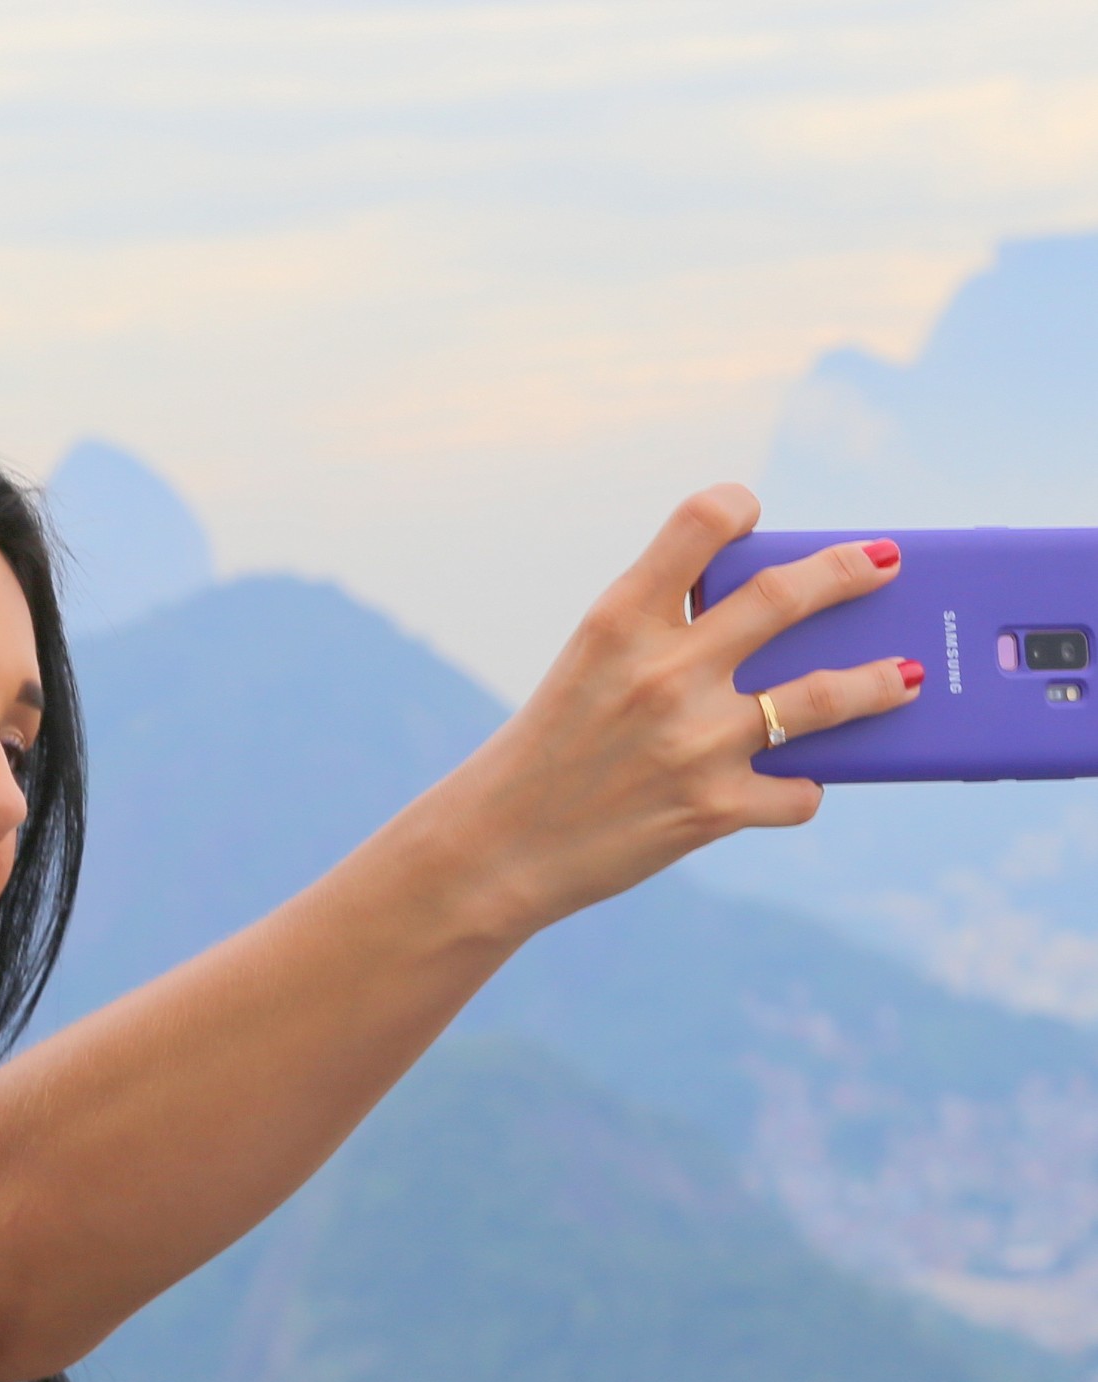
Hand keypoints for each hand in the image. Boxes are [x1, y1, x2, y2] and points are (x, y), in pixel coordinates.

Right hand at [453, 484, 919, 938]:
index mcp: (618, 622)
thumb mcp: (585, 672)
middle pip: (787, 596)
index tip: (754, 515)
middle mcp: (663, 672)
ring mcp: (695, 742)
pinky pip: (797, 791)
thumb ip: (660, 641)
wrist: (494, 851)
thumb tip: (771, 632)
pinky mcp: (712, 809)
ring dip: (881, 682)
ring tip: (908, 676)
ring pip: (824, 696)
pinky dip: (803, 788)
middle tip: (884, 564)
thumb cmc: (545, 755)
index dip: (737, 507)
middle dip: (850, 572)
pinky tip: (796, 785)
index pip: (700, 522)